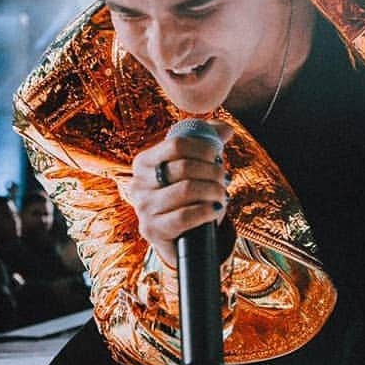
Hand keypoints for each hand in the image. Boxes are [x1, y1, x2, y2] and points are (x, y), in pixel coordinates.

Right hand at [122, 120, 233, 266]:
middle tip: (224, 179)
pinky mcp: (152, 230)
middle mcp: (138, 183)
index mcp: (144, 162)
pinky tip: (215, 209)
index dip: (203, 148)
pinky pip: (184, 216)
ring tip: (222, 195)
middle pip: (184, 167)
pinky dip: (206, 211)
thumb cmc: (186, 196)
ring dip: (213, 191)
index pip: (177, 145)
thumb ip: (207, 143)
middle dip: (213, 172)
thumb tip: (226, 129)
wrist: (177, 236)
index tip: (217, 156)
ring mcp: (143, 208)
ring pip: (186, 190)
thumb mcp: (193, 168)